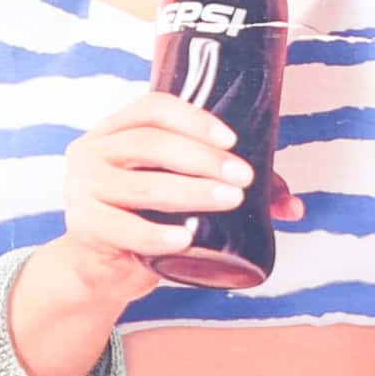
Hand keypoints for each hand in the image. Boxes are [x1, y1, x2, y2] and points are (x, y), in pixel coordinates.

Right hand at [48, 89, 296, 283]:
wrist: (100, 267)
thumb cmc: (144, 218)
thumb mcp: (178, 195)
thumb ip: (228, 188)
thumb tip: (291, 204)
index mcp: (116, 129)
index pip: (153, 108)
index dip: (194, 119)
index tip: (232, 140)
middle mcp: (94, 151)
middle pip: (150, 143)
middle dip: (203, 159)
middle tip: (243, 177)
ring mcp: (83, 188)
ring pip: (142, 186)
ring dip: (191, 193)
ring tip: (229, 200)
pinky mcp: (83, 226)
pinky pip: (122, 229)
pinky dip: (155, 234)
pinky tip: (183, 239)